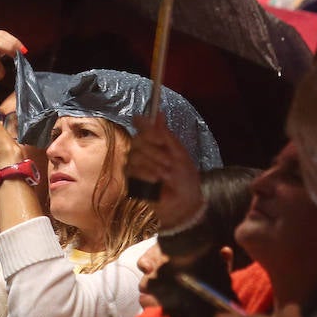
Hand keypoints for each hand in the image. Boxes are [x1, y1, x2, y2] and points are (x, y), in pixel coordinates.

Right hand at [125, 111, 201, 231]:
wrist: (185, 203)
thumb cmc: (185, 178)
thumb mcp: (179, 153)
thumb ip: (166, 134)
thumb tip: (158, 113)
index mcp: (155, 142)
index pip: (142, 126)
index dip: (147, 128)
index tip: (160, 138)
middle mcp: (142, 151)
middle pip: (137, 140)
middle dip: (155, 151)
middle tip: (169, 162)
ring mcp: (135, 166)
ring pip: (134, 155)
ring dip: (153, 164)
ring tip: (165, 174)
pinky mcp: (131, 180)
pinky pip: (131, 171)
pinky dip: (145, 173)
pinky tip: (156, 180)